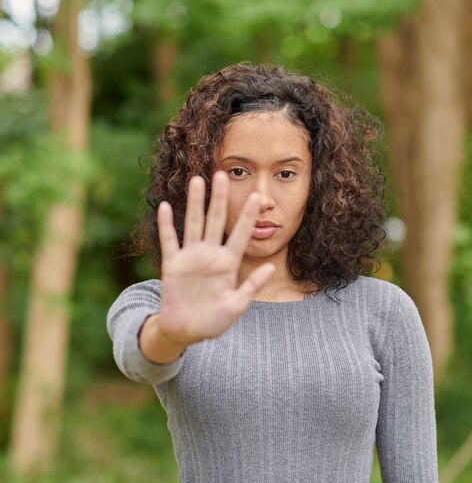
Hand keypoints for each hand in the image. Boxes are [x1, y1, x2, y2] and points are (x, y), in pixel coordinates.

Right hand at [155, 171, 274, 344]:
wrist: (186, 332)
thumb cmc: (214, 320)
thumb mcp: (236, 306)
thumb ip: (252, 286)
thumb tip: (271, 267)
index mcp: (228, 264)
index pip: (240, 234)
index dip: (247, 216)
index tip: (257, 196)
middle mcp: (210, 255)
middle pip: (216, 220)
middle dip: (220, 198)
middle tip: (223, 173)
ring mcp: (191, 258)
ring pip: (193, 224)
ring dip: (195, 203)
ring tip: (197, 180)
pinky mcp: (173, 265)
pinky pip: (170, 241)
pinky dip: (166, 225)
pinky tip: (166, 206)